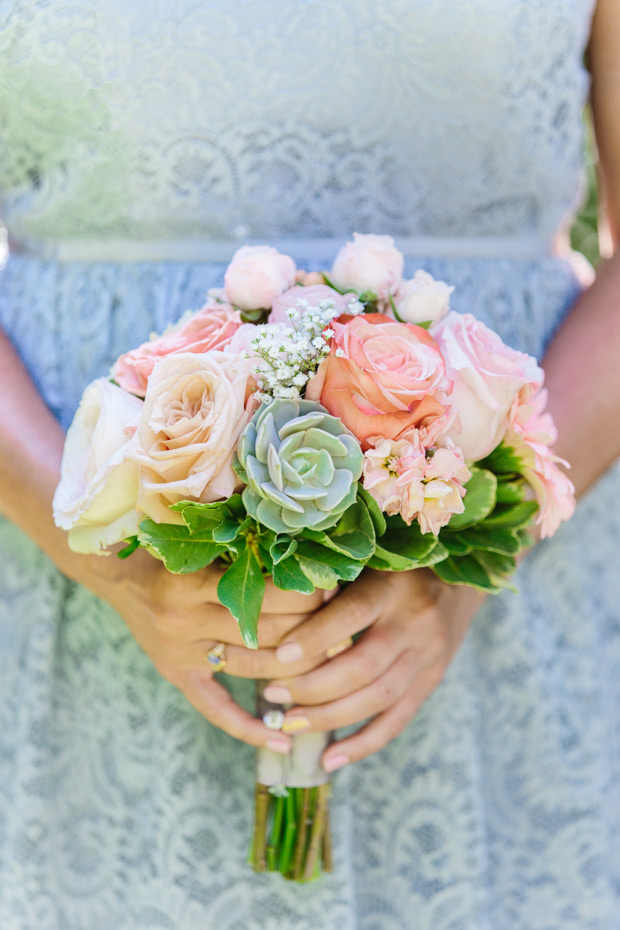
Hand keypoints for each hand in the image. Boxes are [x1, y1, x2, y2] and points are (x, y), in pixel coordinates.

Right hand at [74, 547, 324, 752]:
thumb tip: (303, 543)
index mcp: (194, 581)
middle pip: (266, 632)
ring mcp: (181, 653)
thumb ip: (243, 540)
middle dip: (311, 629)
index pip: (266, 594)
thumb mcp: (203, 537)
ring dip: (296, 670)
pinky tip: (283, 743)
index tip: (335, 589)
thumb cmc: (173, 547)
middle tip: (345, 626)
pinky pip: (216, 710)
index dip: (306, 593)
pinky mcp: (177, 676)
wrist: (120, 572)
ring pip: (253, 669)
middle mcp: (185, 620)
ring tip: (333, 666)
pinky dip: (250, 729)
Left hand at [265, 568, 484, 770]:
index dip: (314, 637)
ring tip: (290, 723)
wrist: (459, 582)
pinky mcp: (432, 681)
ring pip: (377, 698)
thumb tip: (271, 605)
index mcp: (392, 588)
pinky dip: (363, 744)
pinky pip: (397, 720)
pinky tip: (330, 759)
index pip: (351, 616)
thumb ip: (331, 584)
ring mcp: (428, 657)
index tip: (279, 654)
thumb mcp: (367, 562)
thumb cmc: (394, 568)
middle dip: (313, 686)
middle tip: (273, 694)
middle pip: (362, 666)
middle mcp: (414, 623)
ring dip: (330, 717)